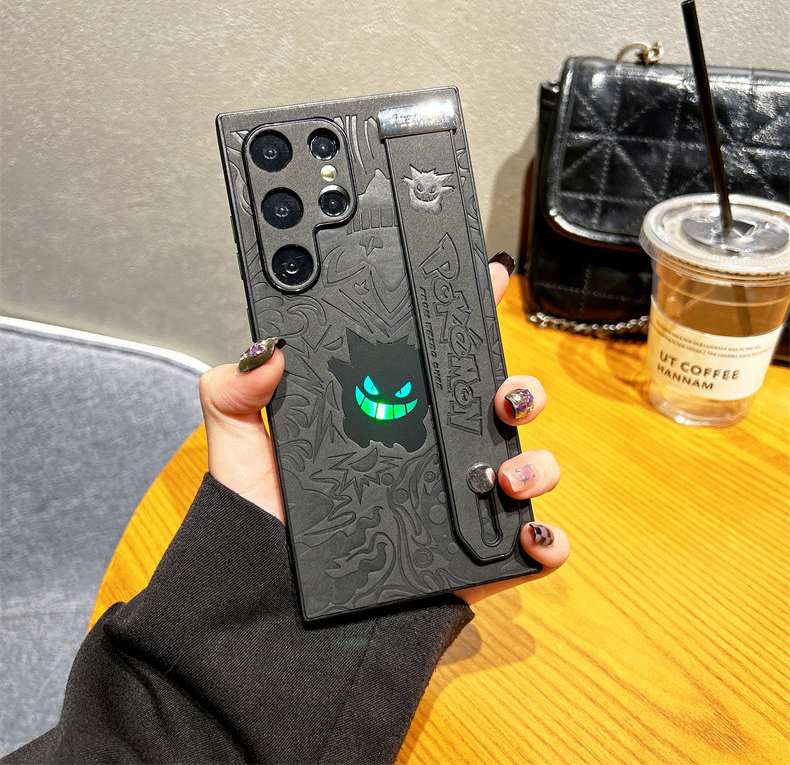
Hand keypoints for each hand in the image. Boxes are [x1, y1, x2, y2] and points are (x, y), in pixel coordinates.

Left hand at [199, 257, 568, 604]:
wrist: (276, 609)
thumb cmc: (265, 526)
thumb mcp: (241, 449)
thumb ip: (235, 392)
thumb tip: (270, 348)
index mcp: (391, 417)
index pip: (437, 359)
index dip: (468, 317)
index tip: (489, 281)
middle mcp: (432, 453)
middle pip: (497, 405)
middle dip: (520, 386)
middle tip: (501, 392)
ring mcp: (459, 504)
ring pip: (527, 466)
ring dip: (537, 461)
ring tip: (504, 472)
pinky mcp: (474, 558)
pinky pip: (532, 544)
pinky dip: (548, 538)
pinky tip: (528, 534)